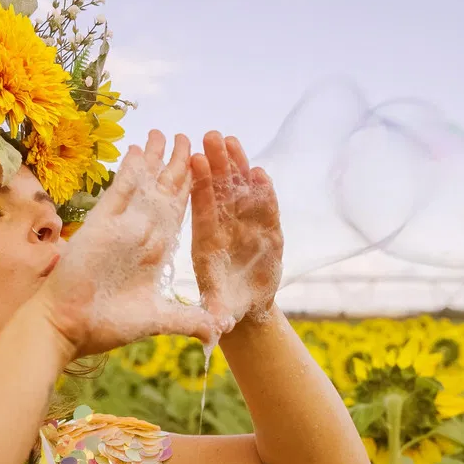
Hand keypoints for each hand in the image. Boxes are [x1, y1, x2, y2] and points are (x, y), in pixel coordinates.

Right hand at [36, 130, 223, 359]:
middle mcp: (141, 232)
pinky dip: (130, 169)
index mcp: (157, 251)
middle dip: (177, 164)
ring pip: (144, 183)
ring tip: (163, 133)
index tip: (205, 166)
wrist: (70, 327)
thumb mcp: (160, 319)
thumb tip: (221, 330)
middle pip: (165, 190)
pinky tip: (138, 148)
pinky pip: (121, 189)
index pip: (179, 211)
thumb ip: (191, 320)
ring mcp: (122, 225)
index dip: (192, 188)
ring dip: (154, 158)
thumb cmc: (109, 325)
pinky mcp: (103, 223)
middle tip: (188, 137)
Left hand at [190, 131, 283, 327]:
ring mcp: (246, 226)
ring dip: (237, 167)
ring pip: (240, 192)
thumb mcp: (219, 312)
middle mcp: (225, 229)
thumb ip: (216, 314)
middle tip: (211, 135)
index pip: (202, 209)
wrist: (246, 308)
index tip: (195, 162)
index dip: (200, 186)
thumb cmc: (226, 306)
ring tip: (231, 140)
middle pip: (220, 191)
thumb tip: (214, 328)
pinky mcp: (267, 230)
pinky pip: (264, 207)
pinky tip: (260, 172)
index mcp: (207, 244)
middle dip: (217, 164)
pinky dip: (263, 191)